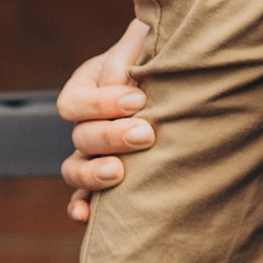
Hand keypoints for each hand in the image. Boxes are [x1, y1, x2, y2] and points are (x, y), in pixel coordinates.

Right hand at [57, 19, 153, 227]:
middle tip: (145, 134)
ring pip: (74, 169)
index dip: (101, 104)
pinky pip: (84, 197)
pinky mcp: (107, 176)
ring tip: (117, 173)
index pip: (75, 103)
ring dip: (92, 173)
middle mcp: (86, 121)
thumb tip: (128, 63)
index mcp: (88, 86)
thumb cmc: (167, 54)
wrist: (188, 75)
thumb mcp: (148, 45)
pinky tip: (87, 216)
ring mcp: (93, 152)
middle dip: (110, 137)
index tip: (138, 100)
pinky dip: (81, 206)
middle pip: (80, 137)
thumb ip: (133, 54)